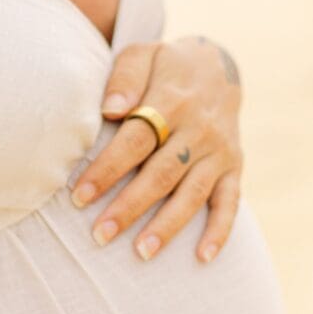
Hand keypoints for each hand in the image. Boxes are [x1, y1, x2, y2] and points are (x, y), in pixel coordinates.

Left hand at [70, 36, 243, 263]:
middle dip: (130, 207)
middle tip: (99, 235)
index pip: (136, 140)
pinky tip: (201, 258)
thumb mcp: (144, 55)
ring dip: (167, 226)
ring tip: (141, 253)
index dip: (107, 169)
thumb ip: (124, 78)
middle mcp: (199, 129)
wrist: (218, 66)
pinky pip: (230, 203)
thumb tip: (110, 109)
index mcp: (172, 101)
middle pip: (161, 174)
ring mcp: (219, 152)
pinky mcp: (234, 167)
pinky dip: (219, 231)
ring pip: (192, 194)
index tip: (78, 196)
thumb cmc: (164, 68)